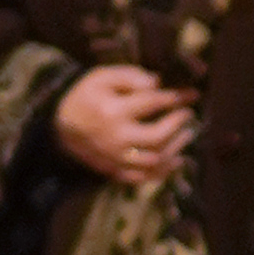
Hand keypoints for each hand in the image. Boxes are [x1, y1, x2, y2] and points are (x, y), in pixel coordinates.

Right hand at [54, 64, 193, 189]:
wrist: (62, 127)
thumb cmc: (87, 97)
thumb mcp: (102, 77)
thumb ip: (130, 76)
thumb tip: (157, 82)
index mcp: (112, 111)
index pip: (151, 102)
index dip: (175, 97)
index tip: (191, 94)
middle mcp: (115, 137)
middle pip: (156, 137)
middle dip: (177, 125)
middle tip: (188, 114)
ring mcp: (116, 158)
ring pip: (154, 160)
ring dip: (176, 148)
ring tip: (187, 134)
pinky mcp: (115, 171)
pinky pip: (144, 178)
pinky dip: (164, 172)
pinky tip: (177, 161)